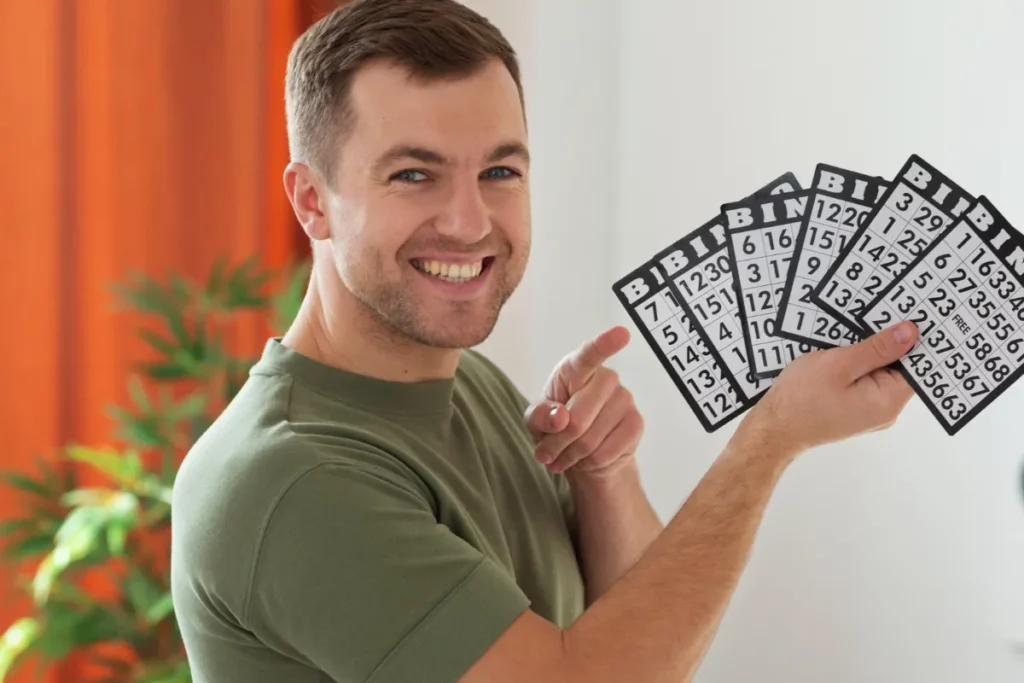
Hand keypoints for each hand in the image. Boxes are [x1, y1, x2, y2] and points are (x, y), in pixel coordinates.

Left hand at [524, 326, 643, 478]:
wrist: (582, 452)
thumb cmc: (556, 425)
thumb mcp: (536, 421)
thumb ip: (540, 416)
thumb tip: (560, 418)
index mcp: (575, 369)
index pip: (589, 355)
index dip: (604, 345)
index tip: (621, 333)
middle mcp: (606, 378)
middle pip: (578, 417)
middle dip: (558, 442)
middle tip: (548, 452)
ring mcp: (625, 399)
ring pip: (590, 439)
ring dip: (571, 455)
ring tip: (564, 456)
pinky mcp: (636, 423)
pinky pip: (605, 452)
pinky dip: (588, 463)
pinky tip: (584, 459)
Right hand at [743, 320, 919, 457]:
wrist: (772, 429)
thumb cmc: (801, 397)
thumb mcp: (839, 364)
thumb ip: (877, 348)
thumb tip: (912, 332)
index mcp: (888, 401)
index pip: (917, 366)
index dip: (914, 340)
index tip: (909, 314)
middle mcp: (885, 410)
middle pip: (898, 369)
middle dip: (888, 343)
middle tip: (876, 315)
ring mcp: (868, 412)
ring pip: (878, 374)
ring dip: (868, 354)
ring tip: (852, 332)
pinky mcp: (853, 410)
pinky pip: (863, 383)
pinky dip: (856, 366)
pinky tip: (841, 351)